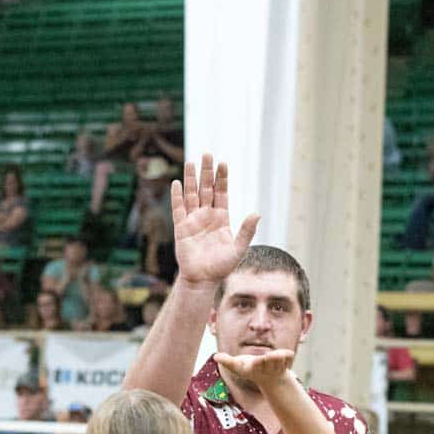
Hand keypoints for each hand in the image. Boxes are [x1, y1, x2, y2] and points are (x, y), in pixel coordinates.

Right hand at [172, 154, 259, 285]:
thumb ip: (246, 231)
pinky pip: (178, 209)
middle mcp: (207, 216)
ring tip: (191, 161)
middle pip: (206, 188)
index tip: (223, 163)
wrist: (203, 280)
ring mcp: (193, 221)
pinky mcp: (181, 229)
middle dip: (207, 171)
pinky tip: (176, 183)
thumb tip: (257, 213)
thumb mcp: (238, 249)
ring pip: (192, 194)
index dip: (222, 178)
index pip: (221, 193)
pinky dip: (177, 196)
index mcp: (221, 218)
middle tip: (207, 153)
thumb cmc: (221, 267)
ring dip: (191, 178)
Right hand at [214, 349, 294, 389]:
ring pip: (279, 360)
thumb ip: (227, 361)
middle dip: (270, 359)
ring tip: (281, 355)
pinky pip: (289, 357)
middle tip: (271, 356)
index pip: (255, 364)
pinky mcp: (286, 362)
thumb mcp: (237, 365)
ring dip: (280, 357)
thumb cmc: (251, 369)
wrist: (270, 379)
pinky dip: (288, 356)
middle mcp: (265, 367)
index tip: (257, 360)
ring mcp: (276, 365)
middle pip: (268, 361)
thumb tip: (215, 357)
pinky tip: (288, 354)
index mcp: (253, 366)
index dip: (257, 362)